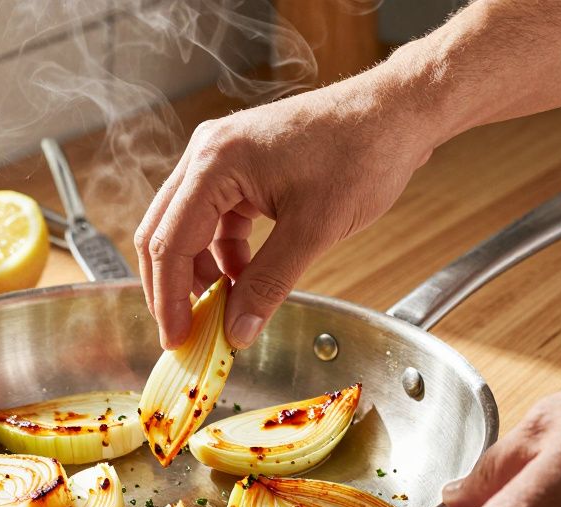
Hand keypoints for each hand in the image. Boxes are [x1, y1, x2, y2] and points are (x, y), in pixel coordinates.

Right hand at [132, 67, 438, 348]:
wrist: (397, 114)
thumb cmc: (362, 152)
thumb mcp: (314, 230)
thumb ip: (268, 284)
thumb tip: (238, 330)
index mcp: (215, 162)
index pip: (168, 242)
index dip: (169, 298)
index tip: (178, 338)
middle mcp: (208, 153)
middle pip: (163, 232)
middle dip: (173, 287)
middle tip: (186, 331)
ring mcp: (222, 156)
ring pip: (187, 226)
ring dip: (200, 271)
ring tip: (222, 308)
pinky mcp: (241, 165)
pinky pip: (215, 217)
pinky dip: (223, 252)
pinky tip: (243, 278)